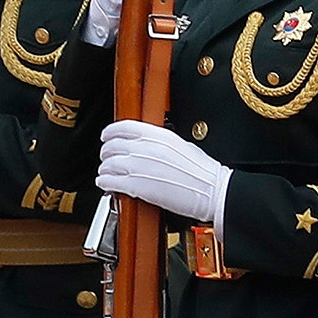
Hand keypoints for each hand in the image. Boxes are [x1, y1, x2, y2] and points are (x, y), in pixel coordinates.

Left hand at [95, 120, 230, 224]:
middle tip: (107, 158)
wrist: (212, 190)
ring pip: (109, 164)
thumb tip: (147, 144)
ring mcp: (140, 167)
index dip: (110, 132)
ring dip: (104, 170)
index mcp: (158, 135)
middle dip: (106, 153)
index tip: (106, 136)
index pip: (124, 127)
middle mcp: (147, 148)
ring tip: (105, 175)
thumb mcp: (181, 146)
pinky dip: (105, 183)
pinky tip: (106, 184)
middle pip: (113, 146)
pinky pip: (111, 182)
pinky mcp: (138, 186)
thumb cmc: (203, 172)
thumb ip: (160, 142)